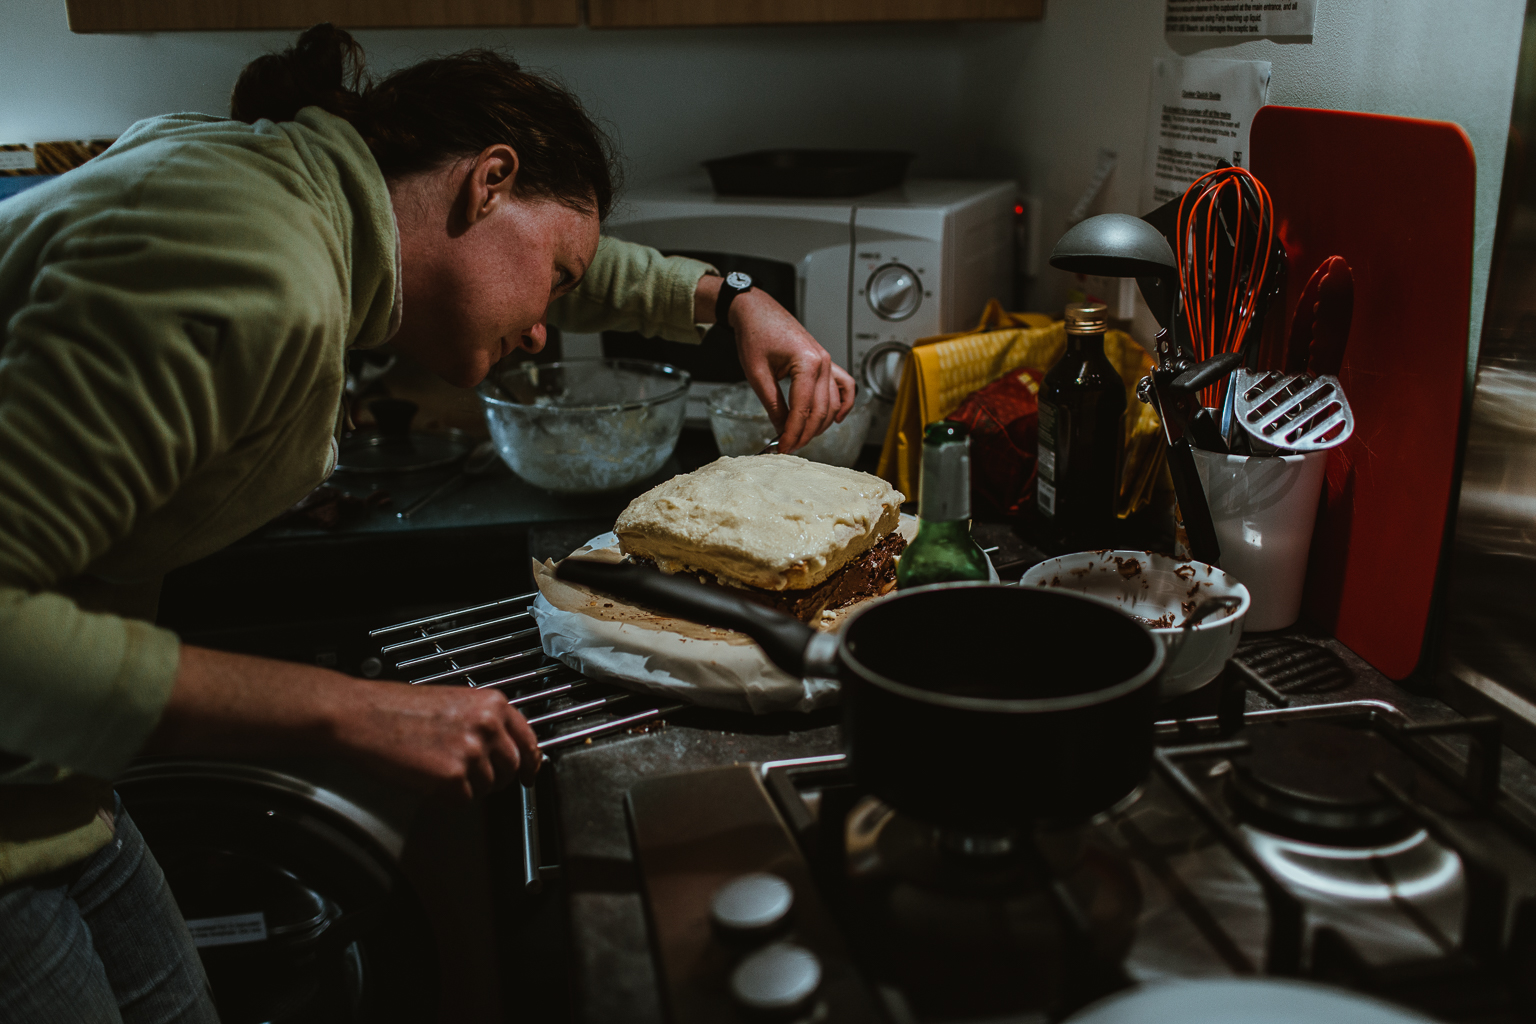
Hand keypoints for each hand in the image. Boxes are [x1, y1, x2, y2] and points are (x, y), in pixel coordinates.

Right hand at [146, 646, 540, 801]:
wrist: (361, 716)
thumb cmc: (395, 708)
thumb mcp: (452, 702)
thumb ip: (482, 721)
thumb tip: (502, 746)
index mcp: (491, 704)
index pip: (528, 740)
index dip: (530, 761)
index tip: (529, 772)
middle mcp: (487, 726)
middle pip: (512, 768)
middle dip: (495, 778)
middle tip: (469, 776)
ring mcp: (473, 752)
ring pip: (488, 787)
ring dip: (468, 787)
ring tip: (438, 769)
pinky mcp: (454, 777)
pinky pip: (464, 800)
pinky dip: (447, 797)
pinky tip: (427, 778)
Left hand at [694, 276, 855, 453]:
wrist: (756, 310)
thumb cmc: (755, 334)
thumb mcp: (757, 374)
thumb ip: (773, 404)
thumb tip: (781, 430)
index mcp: (807, 362)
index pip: (803, 409)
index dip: (793, 432)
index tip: (782, 447)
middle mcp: (823, 362)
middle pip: (821, 410)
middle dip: (805, 433)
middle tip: (789, 447)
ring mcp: (827, 361)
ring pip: (832, 403)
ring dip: (819, 424)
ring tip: (801, 437)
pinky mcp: (825, 362)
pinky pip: (844, 386)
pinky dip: (843, 404)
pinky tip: (836, 419)